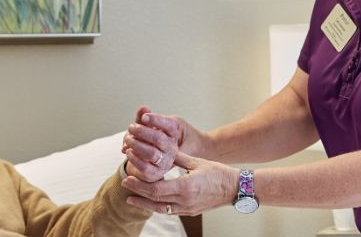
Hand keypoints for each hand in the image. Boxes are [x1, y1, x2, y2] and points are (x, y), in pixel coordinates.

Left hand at [122, 107, 178, 181]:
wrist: (145, 162)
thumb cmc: (147, 141)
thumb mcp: (145, 127)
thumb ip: (143, 117)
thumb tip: (143, 108)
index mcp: (172, 134)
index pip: (169, 125)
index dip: (156, 120)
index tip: (144, 117)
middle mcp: (171, 148)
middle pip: (159, 139)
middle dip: (142, 131)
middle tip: (131, 127)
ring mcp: (165, 162)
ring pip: (151, 153)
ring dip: (136, 145)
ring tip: (128, 140)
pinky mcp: (156, 173)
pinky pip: (145, 167)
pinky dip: (134, 158)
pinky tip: (128, 151)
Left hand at [122, 151, 237, 216]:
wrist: (235, 188)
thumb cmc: (219, 173)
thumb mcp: (197, 161)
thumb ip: (177, 157)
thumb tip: (162, 149)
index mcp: (185, 187)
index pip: (156, 188)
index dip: (139, 185)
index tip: (128, 178)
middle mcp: (185, 200)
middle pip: (155, 199)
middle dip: (138, 192)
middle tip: (125, 185)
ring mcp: (187, 208)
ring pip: (160, 208)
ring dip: (144, 203)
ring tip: (131, 198)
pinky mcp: (190, 211)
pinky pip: (169, 211)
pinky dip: (157, 206)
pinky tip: (150, 202)